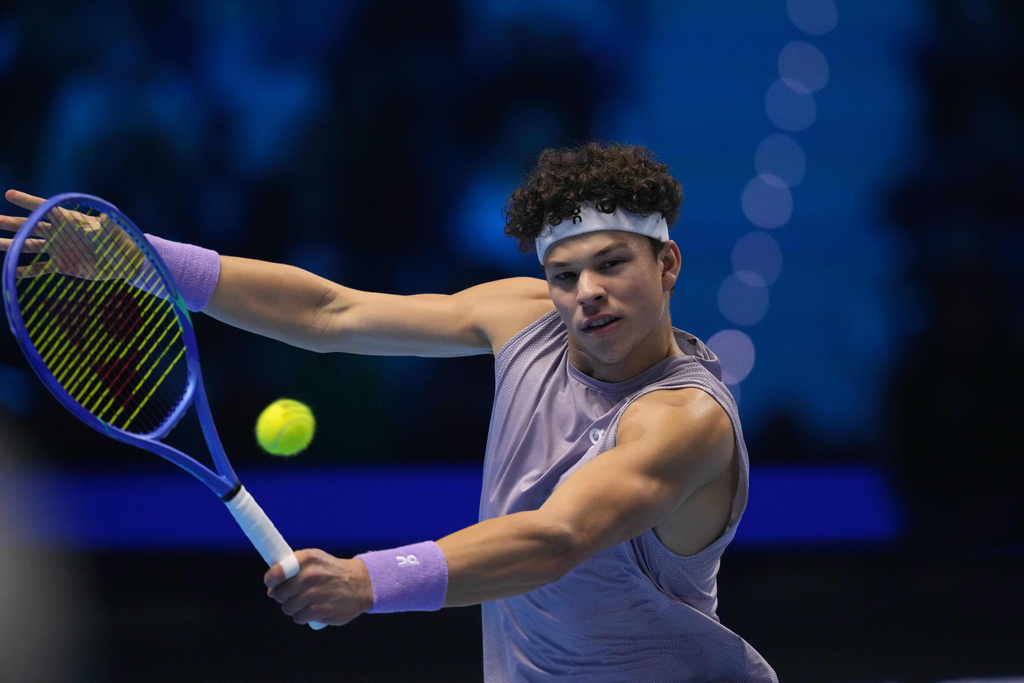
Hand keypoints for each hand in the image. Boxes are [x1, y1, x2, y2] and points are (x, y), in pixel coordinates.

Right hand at [0, 189, 142, 279]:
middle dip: (11, 223)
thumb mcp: (112, 231)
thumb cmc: (119, 240)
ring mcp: (59, 249)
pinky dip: (26, 270)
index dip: (28, 201)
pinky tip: (11, 271)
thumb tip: (109, 217)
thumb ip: (107, 225)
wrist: (123, 260)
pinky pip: (39, 268)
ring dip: (13, 245)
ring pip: (30, 245)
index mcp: (69, 220)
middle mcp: (60, 233)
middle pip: (30, 226)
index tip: (10, 194)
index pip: (45, 208)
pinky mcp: (62, 265)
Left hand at [264, 549, 374, 626]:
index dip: (271, 580)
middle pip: (279, 594)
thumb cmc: (332, 572)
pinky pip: (298, 618)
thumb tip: (271, 589)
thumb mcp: (315, 560)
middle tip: (294, 594)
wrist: (361, 584)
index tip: (272, 584)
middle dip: (283, 596)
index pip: (277, 572)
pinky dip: (303, 616)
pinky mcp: (320, 611)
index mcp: (308, 559)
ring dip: (293, 607)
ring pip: (287, 608)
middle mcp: (310, 575)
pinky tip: (313, 609)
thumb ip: (292, 568)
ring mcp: (315, 594)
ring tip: (306, 601)